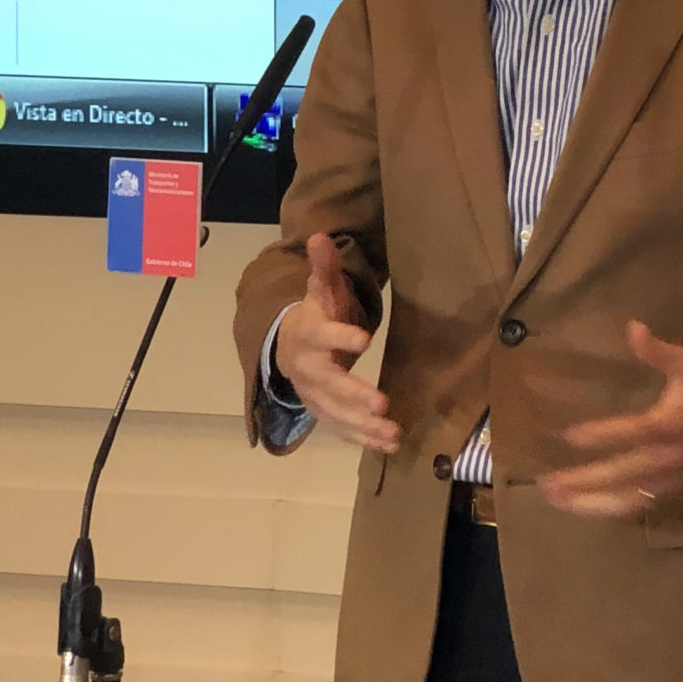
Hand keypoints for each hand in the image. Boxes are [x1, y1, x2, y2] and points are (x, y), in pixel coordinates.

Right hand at [275, 233, 399, 454]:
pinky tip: (391, 445)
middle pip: (329, 385)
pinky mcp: (324, 413)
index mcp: (308, 336)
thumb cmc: (314, 315)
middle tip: (381, 403)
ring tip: (393, 431)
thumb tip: (320, 236)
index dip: (340, 337)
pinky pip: (342, 429)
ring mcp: (314, 396)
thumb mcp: (320, 290)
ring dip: (363, 426)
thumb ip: (323, 267)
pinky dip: (364, 439)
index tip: (365, 339)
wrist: (289, 347)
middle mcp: (308, 370)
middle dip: (354, 395)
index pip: (322, 336)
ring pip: (336, 414)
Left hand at [538, 321, 682, 518]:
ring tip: (556, 499)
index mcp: (669, 426)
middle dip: (582, 481)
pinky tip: (581, 506)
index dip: (600, 436)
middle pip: (619, 475)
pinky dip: (606, 509)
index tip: (568, 435)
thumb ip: (659, 351)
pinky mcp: (667, 491)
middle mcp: (665, 459)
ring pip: (624, 500)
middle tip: (547, 481)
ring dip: (588, 503)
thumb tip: (632, 328)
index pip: (631, 434)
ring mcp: (666, 480)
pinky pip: (633, 506)